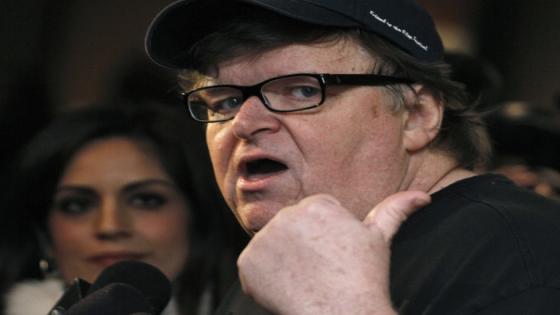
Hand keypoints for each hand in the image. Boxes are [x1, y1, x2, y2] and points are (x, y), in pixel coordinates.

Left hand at [237, 191, 429, 314]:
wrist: (342, 314)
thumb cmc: (363, 279)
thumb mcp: (379, 240)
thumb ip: (394, 210)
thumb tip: (424, 195)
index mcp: (317, 204)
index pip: (312, 216)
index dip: (324, 239)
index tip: (333, 257)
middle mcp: (287, 214)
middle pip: (290, 229)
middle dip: (301, 246)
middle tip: (320, 270)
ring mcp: (264, 238)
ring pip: (272, 246)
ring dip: (282, 261)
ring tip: (305, 279)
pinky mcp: (247, 262)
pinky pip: (253, 267)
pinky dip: (264, 279)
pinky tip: (286, 288)